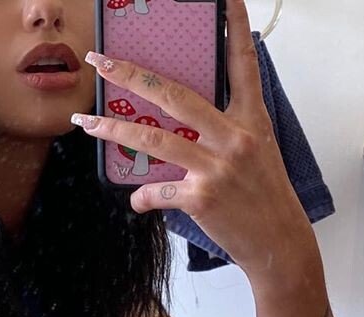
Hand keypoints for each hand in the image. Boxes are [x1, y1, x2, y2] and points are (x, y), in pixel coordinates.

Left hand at [70, 0, 317, 279]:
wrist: (278, 242)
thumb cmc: (265, 198)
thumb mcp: (257, 153)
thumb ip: (224, 132)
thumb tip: (183, 126)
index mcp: (251, 120)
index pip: (243, 64)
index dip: (235, 27)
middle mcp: (234, 137)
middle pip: (175, 95)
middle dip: (132, 75)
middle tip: (102, 61)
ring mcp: (217, 167)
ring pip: (153, 139)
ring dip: (112, 130)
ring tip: (85, 122)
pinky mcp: (202, 197)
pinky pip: (158, 192)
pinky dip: (142, 197)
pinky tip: (136, 200)